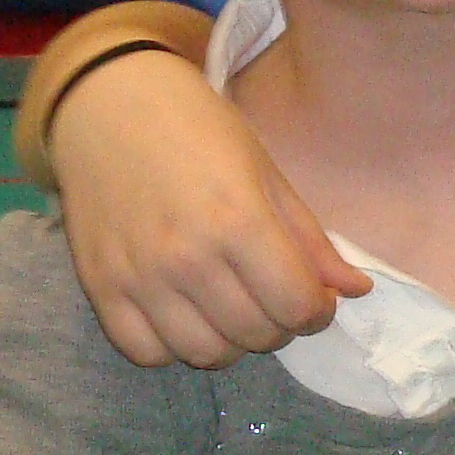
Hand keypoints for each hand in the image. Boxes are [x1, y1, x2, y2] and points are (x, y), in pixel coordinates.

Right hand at [46, 51, 370, 367]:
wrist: (109, 101)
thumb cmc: (198, 128)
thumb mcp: (267, 173)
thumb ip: (310, 240)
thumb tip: (356, 291)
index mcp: (238, 221)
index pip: (296, 307)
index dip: (318, 312)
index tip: (316, 299)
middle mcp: (186, 258)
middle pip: (256, 334)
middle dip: (281, 325)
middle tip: (275, 298)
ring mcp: (138, 277)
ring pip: (205, 353)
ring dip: (232, 341)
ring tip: (233, 308)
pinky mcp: (98, 286)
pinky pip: (145, 353)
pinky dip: (173, 346)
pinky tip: (185, 315)